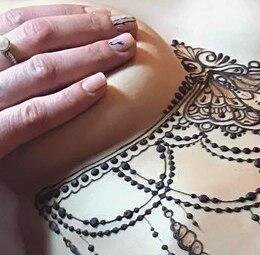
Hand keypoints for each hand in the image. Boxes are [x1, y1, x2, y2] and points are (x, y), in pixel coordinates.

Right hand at [0, 4, 137, 159]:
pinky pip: (36, 114)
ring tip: (124, 50)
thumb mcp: (1, 95)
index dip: (64, 14)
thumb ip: (18, 75)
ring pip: (41, 69)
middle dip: (85, 29)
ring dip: (88, 55)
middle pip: (36, 37)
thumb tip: (66, 56)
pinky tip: (100, 87)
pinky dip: (70, 98)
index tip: (101, 14)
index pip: (20, 20)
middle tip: (126, 28)